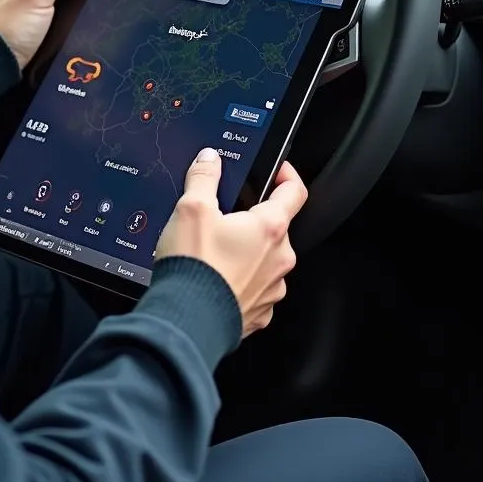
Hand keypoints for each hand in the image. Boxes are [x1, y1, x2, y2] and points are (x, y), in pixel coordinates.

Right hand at [156, 148, 306, 337]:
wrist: (188, 322)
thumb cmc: (194, 266)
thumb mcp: (191, 209)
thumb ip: (204, 177)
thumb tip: (210, 159)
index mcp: (270, 228)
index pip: (294, 191)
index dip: (287, 175)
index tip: (278, 171)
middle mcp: (279, 258)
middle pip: (274, 228)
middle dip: (252, 220)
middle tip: (224, 218)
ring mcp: (272, 288)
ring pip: (265, 260)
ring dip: (246, 253)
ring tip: (213, 253)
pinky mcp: (259, 312)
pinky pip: (255, 288)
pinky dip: (239, 281)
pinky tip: (216, 278)